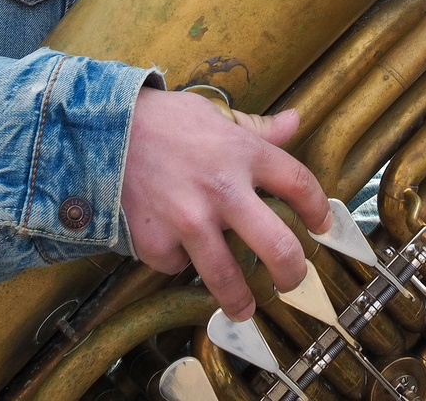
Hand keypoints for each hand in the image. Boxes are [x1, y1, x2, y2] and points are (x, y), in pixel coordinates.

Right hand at [121, 90, 331, 320]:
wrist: (103, 128)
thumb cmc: (165, 120)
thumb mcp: (216, 116)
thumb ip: (258, 129)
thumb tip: (294, 121)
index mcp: (244, 154)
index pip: (299, 185)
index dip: (318, 210)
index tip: (322, 227)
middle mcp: (224, 190)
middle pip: (278, 246)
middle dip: (292, 272)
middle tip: (292, 281)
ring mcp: (190, 220)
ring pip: (228, 277)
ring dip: (240, 300)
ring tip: (245, 309)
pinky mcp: (157, 240)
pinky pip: (176, 266)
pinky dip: (178, 263)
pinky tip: (176, 249)